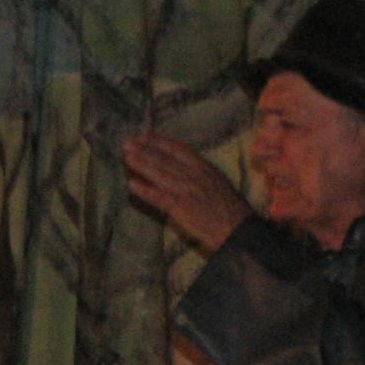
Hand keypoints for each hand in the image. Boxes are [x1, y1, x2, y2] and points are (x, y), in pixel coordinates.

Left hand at [125, 131, 251, 251]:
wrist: (237, 228)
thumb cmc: (230, 208)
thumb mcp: (218, 182)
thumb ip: (200, 173)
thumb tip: (183, 167)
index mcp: (204, 167)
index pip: (178, 148)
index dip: (159, 141)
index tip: (144, 135)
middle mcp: (194, 175)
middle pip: (165, 159)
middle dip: (145, 150)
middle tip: (128, 144)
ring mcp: (187, 191)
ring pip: (160, 174)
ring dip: (142, 165)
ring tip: (127, 158)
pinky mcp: (181, 208)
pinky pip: (159, 197)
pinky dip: (145, 191)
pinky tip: (132, 185)